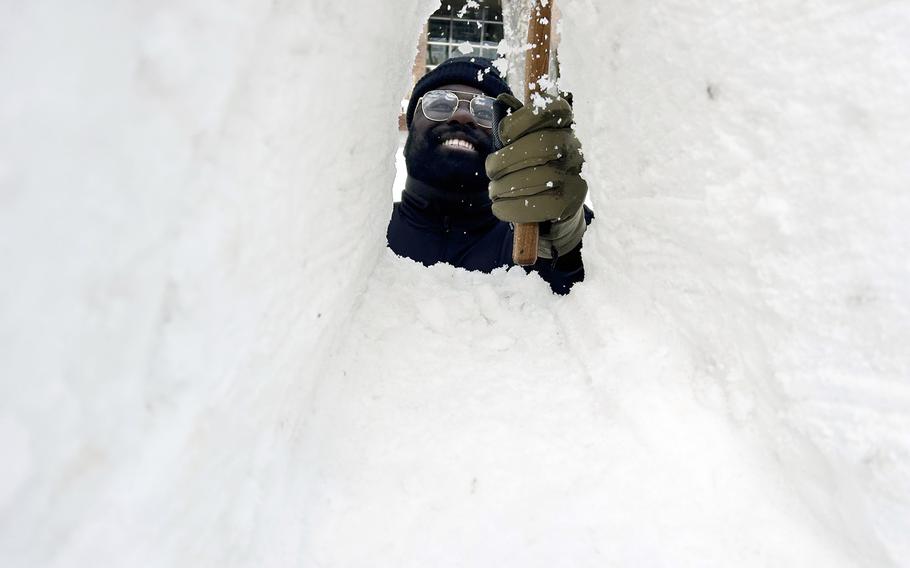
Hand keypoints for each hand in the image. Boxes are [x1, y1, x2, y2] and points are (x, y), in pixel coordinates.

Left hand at [485, 93, 587, 258]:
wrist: (554, 207)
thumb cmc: (532, 167)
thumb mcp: (523, 142)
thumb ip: (515, 123)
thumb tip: (502, 101)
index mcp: (563, 125)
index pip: (554, 108)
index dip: (524, 118)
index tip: (503, 133)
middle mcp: (574, 147)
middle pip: (543, 145)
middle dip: (507, 159)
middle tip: (491, 169)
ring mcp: (576, 175)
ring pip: (540, 177)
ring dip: (506, 186)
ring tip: (494, 190)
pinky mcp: (571, 202)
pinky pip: (539, 205)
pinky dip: (512, 207)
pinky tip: (499, 207)